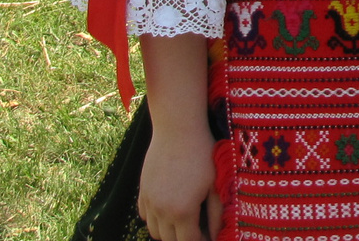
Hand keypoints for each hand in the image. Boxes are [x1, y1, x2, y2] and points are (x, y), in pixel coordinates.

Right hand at [138, 123, 221, 240]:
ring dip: (167, 231)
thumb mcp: (215, 184)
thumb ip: (216, 214)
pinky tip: (168, 208)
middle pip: (169, 240)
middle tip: (197, 228)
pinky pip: (144, 215)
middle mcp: (161, 211)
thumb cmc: (202, 154)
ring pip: (154, 231)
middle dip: (183, 238)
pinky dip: (155, 218)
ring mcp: (149, 201)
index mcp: (182, 211)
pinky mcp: (142, 190)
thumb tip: (216, 235)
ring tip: (183, 220)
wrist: (178, 128)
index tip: (207, 236)